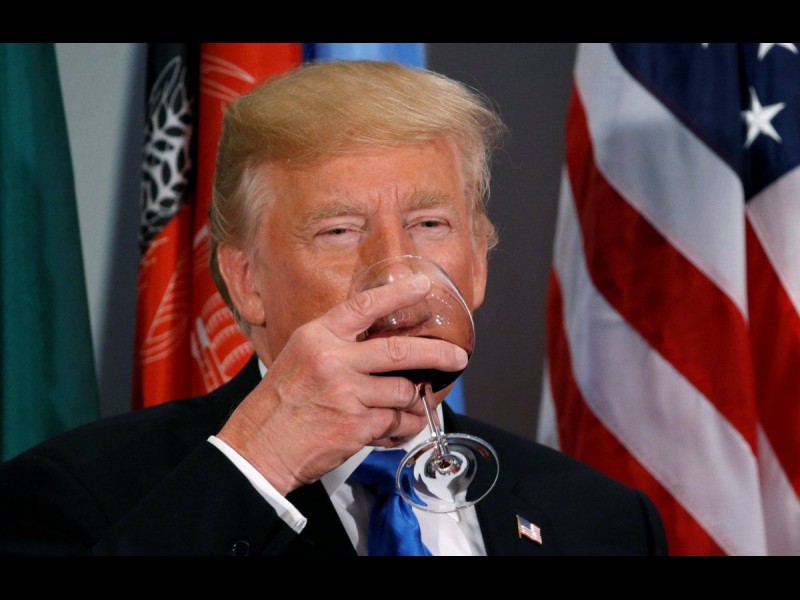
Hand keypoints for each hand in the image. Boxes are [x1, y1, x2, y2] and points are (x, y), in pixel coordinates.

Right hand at [215, 273, 468, 495]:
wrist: (258, 446)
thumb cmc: (279, 404)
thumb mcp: (299, 357)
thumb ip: (336, 344)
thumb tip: (379, 341)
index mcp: (317, 337)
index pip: (364, 306)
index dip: (398, 294)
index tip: (423, 285)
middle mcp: (333, 360)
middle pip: (399, 350)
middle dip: (437, 353)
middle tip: (458, 356)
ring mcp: (346, 393)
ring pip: (402, 391)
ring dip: (411, 403)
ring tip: (408, 410)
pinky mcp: (356, 425)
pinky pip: (395, 422)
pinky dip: (401, 428)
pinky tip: (392, 431)